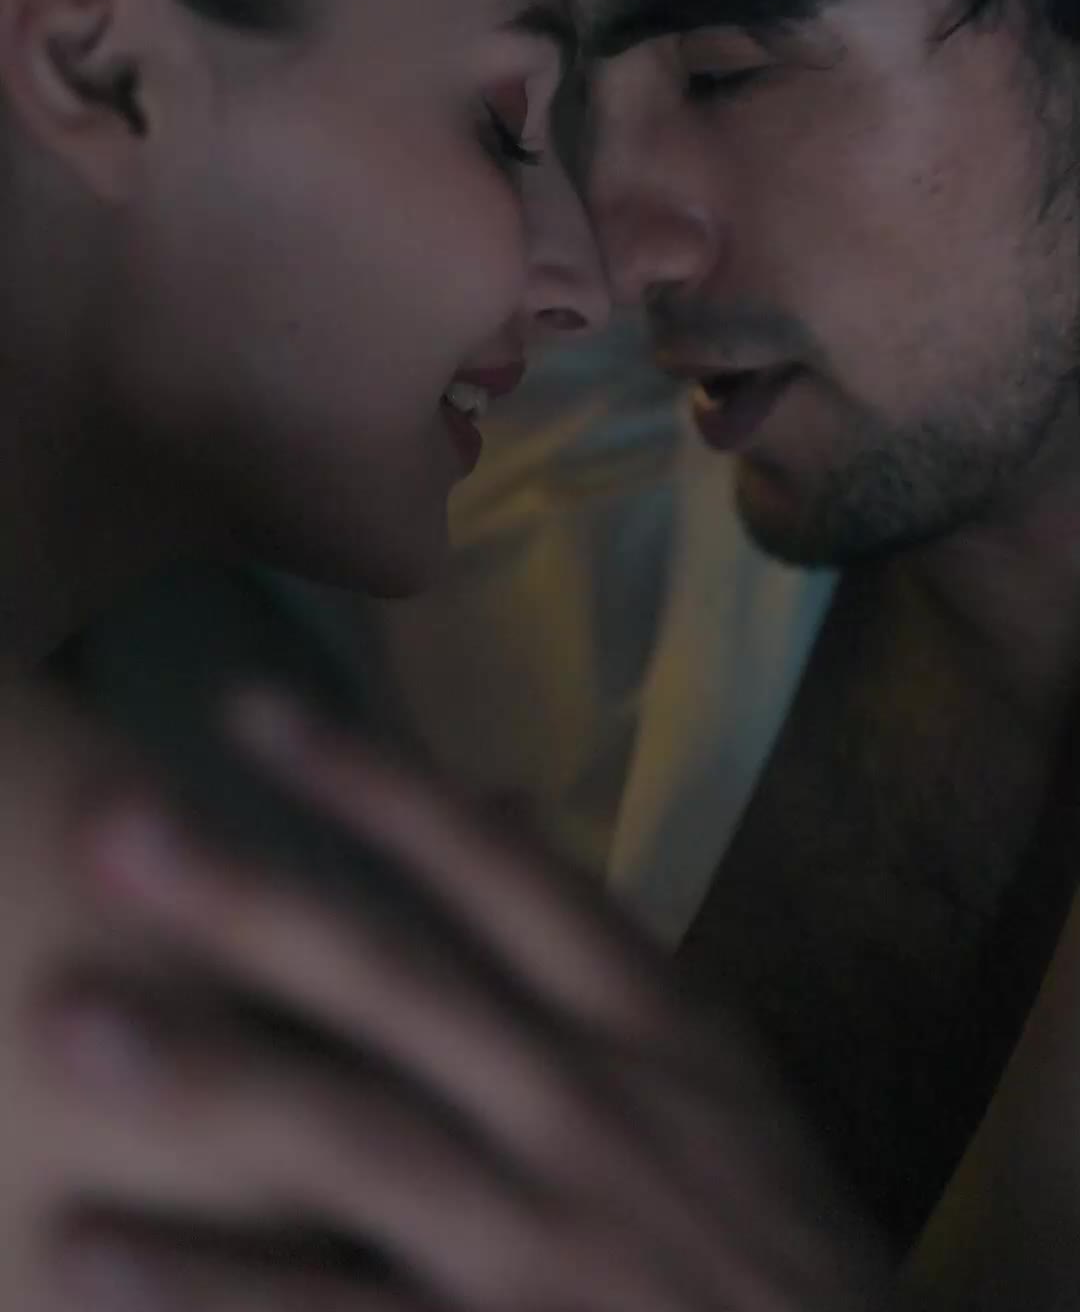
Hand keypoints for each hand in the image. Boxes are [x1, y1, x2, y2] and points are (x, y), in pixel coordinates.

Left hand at [31, 690, 897, 1310]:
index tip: (250, 711)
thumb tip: (494, 799)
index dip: (374, 784)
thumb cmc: (772, 1232)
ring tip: (74, 1033)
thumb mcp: (723, 1068)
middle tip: (116, 833)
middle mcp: (592, 1113)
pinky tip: (96, 1261)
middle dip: (253, 902)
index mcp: (653, 1025)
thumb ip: (604, 942)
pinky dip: (214, 1292)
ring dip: (208, 1083)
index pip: (498, 873)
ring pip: (355, 1139)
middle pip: (397, 983)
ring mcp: (544, 1244)